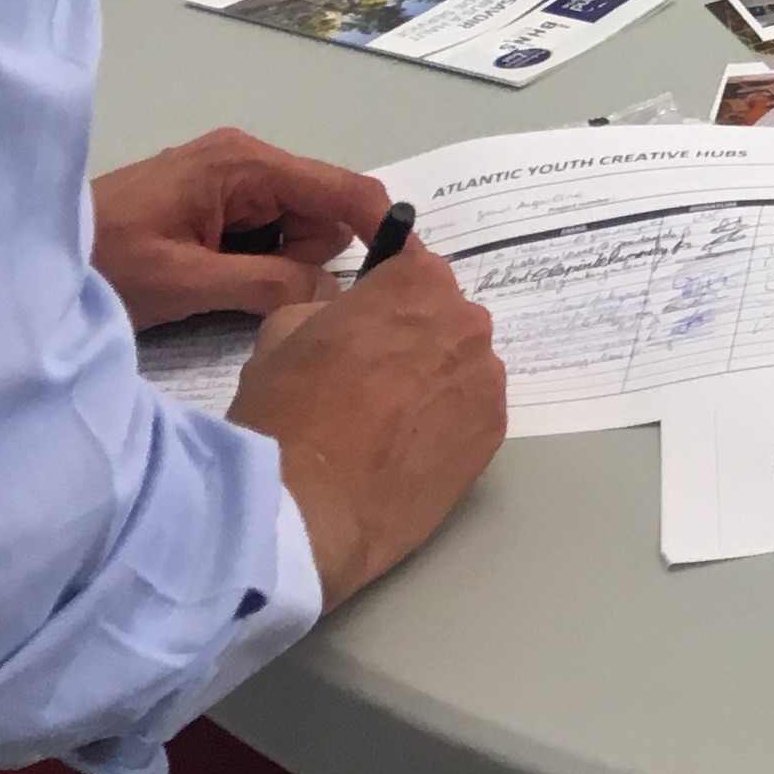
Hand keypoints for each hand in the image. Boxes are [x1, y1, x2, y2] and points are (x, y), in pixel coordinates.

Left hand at [89, 129, 389, 329]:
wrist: (24, 255)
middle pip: (326, 208)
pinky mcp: (214, 198)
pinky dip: (260, 257)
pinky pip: (269, 228)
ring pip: (299, 223)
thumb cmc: (103, 262)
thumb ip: (267, 284)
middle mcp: (246, 159)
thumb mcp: (185, 282)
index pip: (343, 188)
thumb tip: (335, 295)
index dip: (379, 227)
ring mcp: (230, 177)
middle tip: (254, 288)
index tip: (403, 278)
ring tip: (223, 285)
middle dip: (308, 254)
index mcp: (245, 164)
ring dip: (280, 261)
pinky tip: (218, 277)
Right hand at [230, 246, 504, 605]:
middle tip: (367, 375)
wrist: (308, 509)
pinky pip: (471, 411)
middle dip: (412, 335)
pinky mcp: (493, 433)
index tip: (372, 308)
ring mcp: (487, 379)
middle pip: (442, 317)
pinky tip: (407, 450)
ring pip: (460, 365)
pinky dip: (447, 422)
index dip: (387, 288)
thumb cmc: (286, 413)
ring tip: (386, 422)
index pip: (411, 264)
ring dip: (433, 379)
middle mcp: (467, 322)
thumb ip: (322, 307)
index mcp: (418, 283)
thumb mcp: (281, 336)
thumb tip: (342, 312)